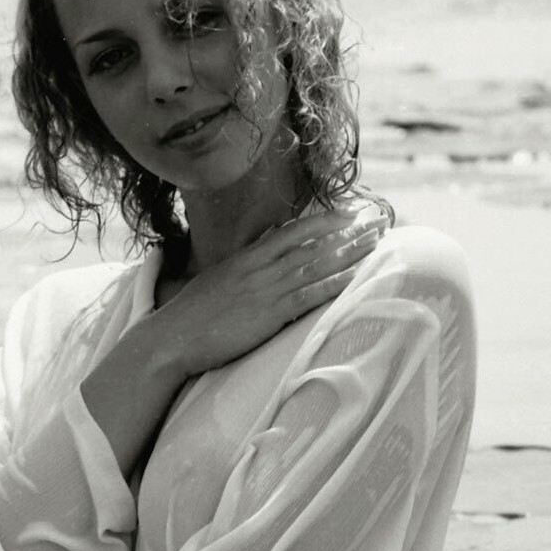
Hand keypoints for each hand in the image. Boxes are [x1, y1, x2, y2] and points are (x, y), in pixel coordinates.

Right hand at [155, 206, 388, 379]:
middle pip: (313, 243)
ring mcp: (266, 289)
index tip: (350, 213)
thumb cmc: (192, 313)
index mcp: (247, 257)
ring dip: (351, 253)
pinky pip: (311, 294)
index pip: (293, 230)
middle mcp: (260, 267)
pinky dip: (337, 284)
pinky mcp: (270, 314)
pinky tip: (358, 278)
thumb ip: (246, 260)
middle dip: (349, 232)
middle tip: (378, 221)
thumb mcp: (219, 278)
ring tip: (378, 243)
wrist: (172, 337)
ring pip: (317, 264)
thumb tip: (265, 240)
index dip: (325, 220)